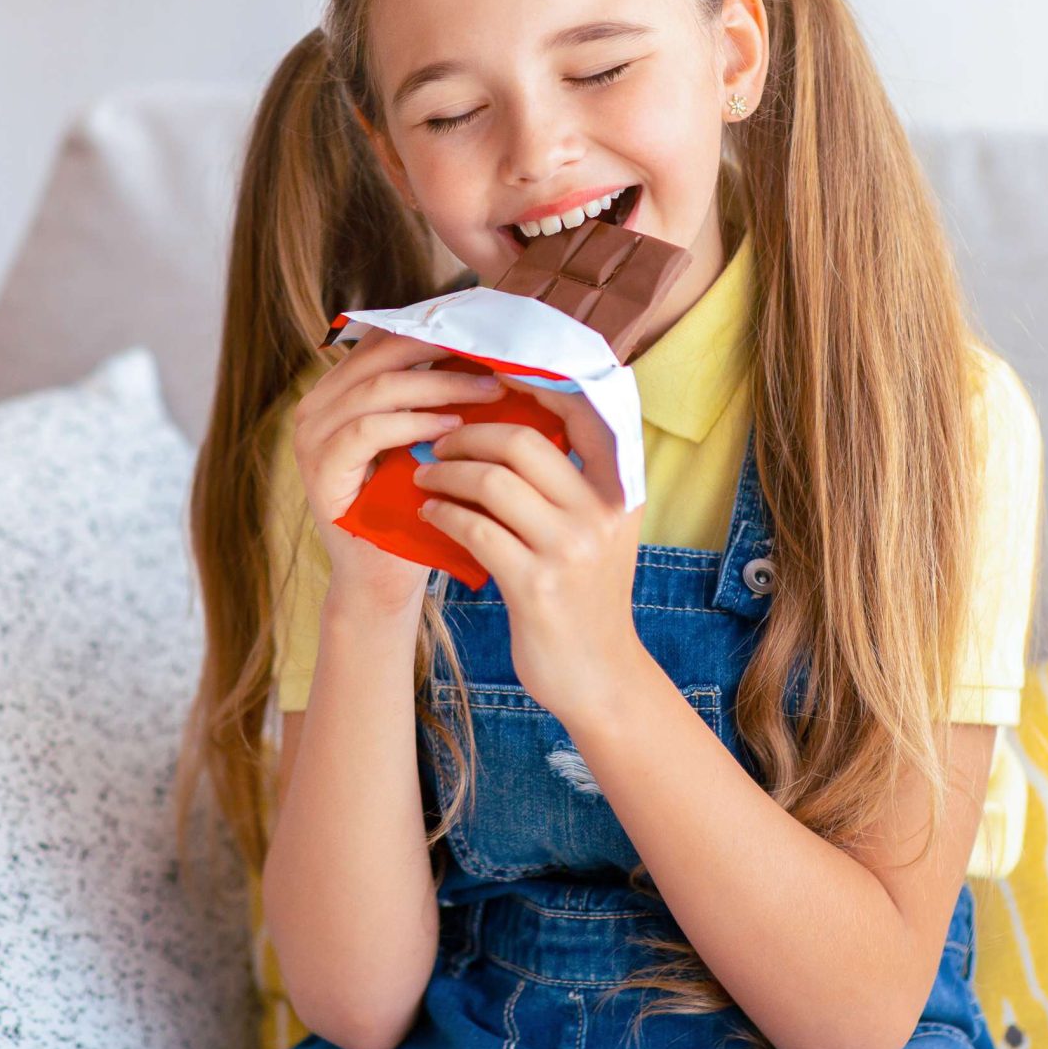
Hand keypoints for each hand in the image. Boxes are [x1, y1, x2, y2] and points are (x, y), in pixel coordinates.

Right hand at [290, 326, 506, 621]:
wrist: (384, 576)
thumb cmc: (412, 505)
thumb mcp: (424, 439)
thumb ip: (435, 394)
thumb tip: (489, 346)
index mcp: (338, 389)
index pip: (386, 338)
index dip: (437, 327)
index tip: (488, 331)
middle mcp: (316, 406)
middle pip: (381, 352)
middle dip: (443, 348)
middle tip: (496, 354)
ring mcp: (311, 437)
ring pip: (378, 388)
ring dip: (439, 386)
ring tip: (489, 391)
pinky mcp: (320, 470)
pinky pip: (368, 430)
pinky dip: (413, 424)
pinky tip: (453, 428)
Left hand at [411, 383, 647, 726]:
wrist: (599, 675)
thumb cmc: (586, 592)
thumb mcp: (600, 525)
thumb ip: (574, 474)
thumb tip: (520, 410)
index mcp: (622, 486)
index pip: (581, 408)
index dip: (532, 381)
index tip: (487, 373)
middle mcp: (603, 511)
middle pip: (522, 439)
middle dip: (468, 433)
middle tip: (438, 439)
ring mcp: (570, 549)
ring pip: (492, 481)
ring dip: (446, 472)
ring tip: (425, 474)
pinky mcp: (535, 586)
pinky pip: (475, 529)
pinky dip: (443, 513)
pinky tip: (429, 513)